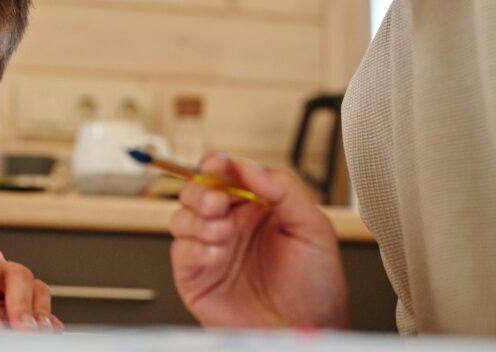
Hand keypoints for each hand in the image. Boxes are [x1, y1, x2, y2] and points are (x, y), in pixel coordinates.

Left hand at [0, 248, 61, 329]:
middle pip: (19, 275)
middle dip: (23, 304)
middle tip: (23, 329)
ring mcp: (14, 283)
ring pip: (36, 288)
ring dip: (39, 311)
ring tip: (40, 331)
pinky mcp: (24, 300)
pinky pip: (40, 305)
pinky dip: (46, 318)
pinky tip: (48, 332)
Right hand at [169, 154, 348, 328]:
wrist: (304, 331)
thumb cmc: (315, 289)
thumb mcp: (314, 229)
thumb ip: (285, 189)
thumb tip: (250, 166)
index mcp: (256, 208)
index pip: (226, 174)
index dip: (218, 165)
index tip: (219, 164)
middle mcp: (230, 225)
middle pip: (196, 190)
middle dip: (202, 191)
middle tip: (218, 203)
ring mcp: (210, 249)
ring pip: (182, 216)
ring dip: (199, 220)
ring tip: (223, 234)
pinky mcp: (196, 275)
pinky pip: (181, 250)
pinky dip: (195, 248)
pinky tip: (217, 256)